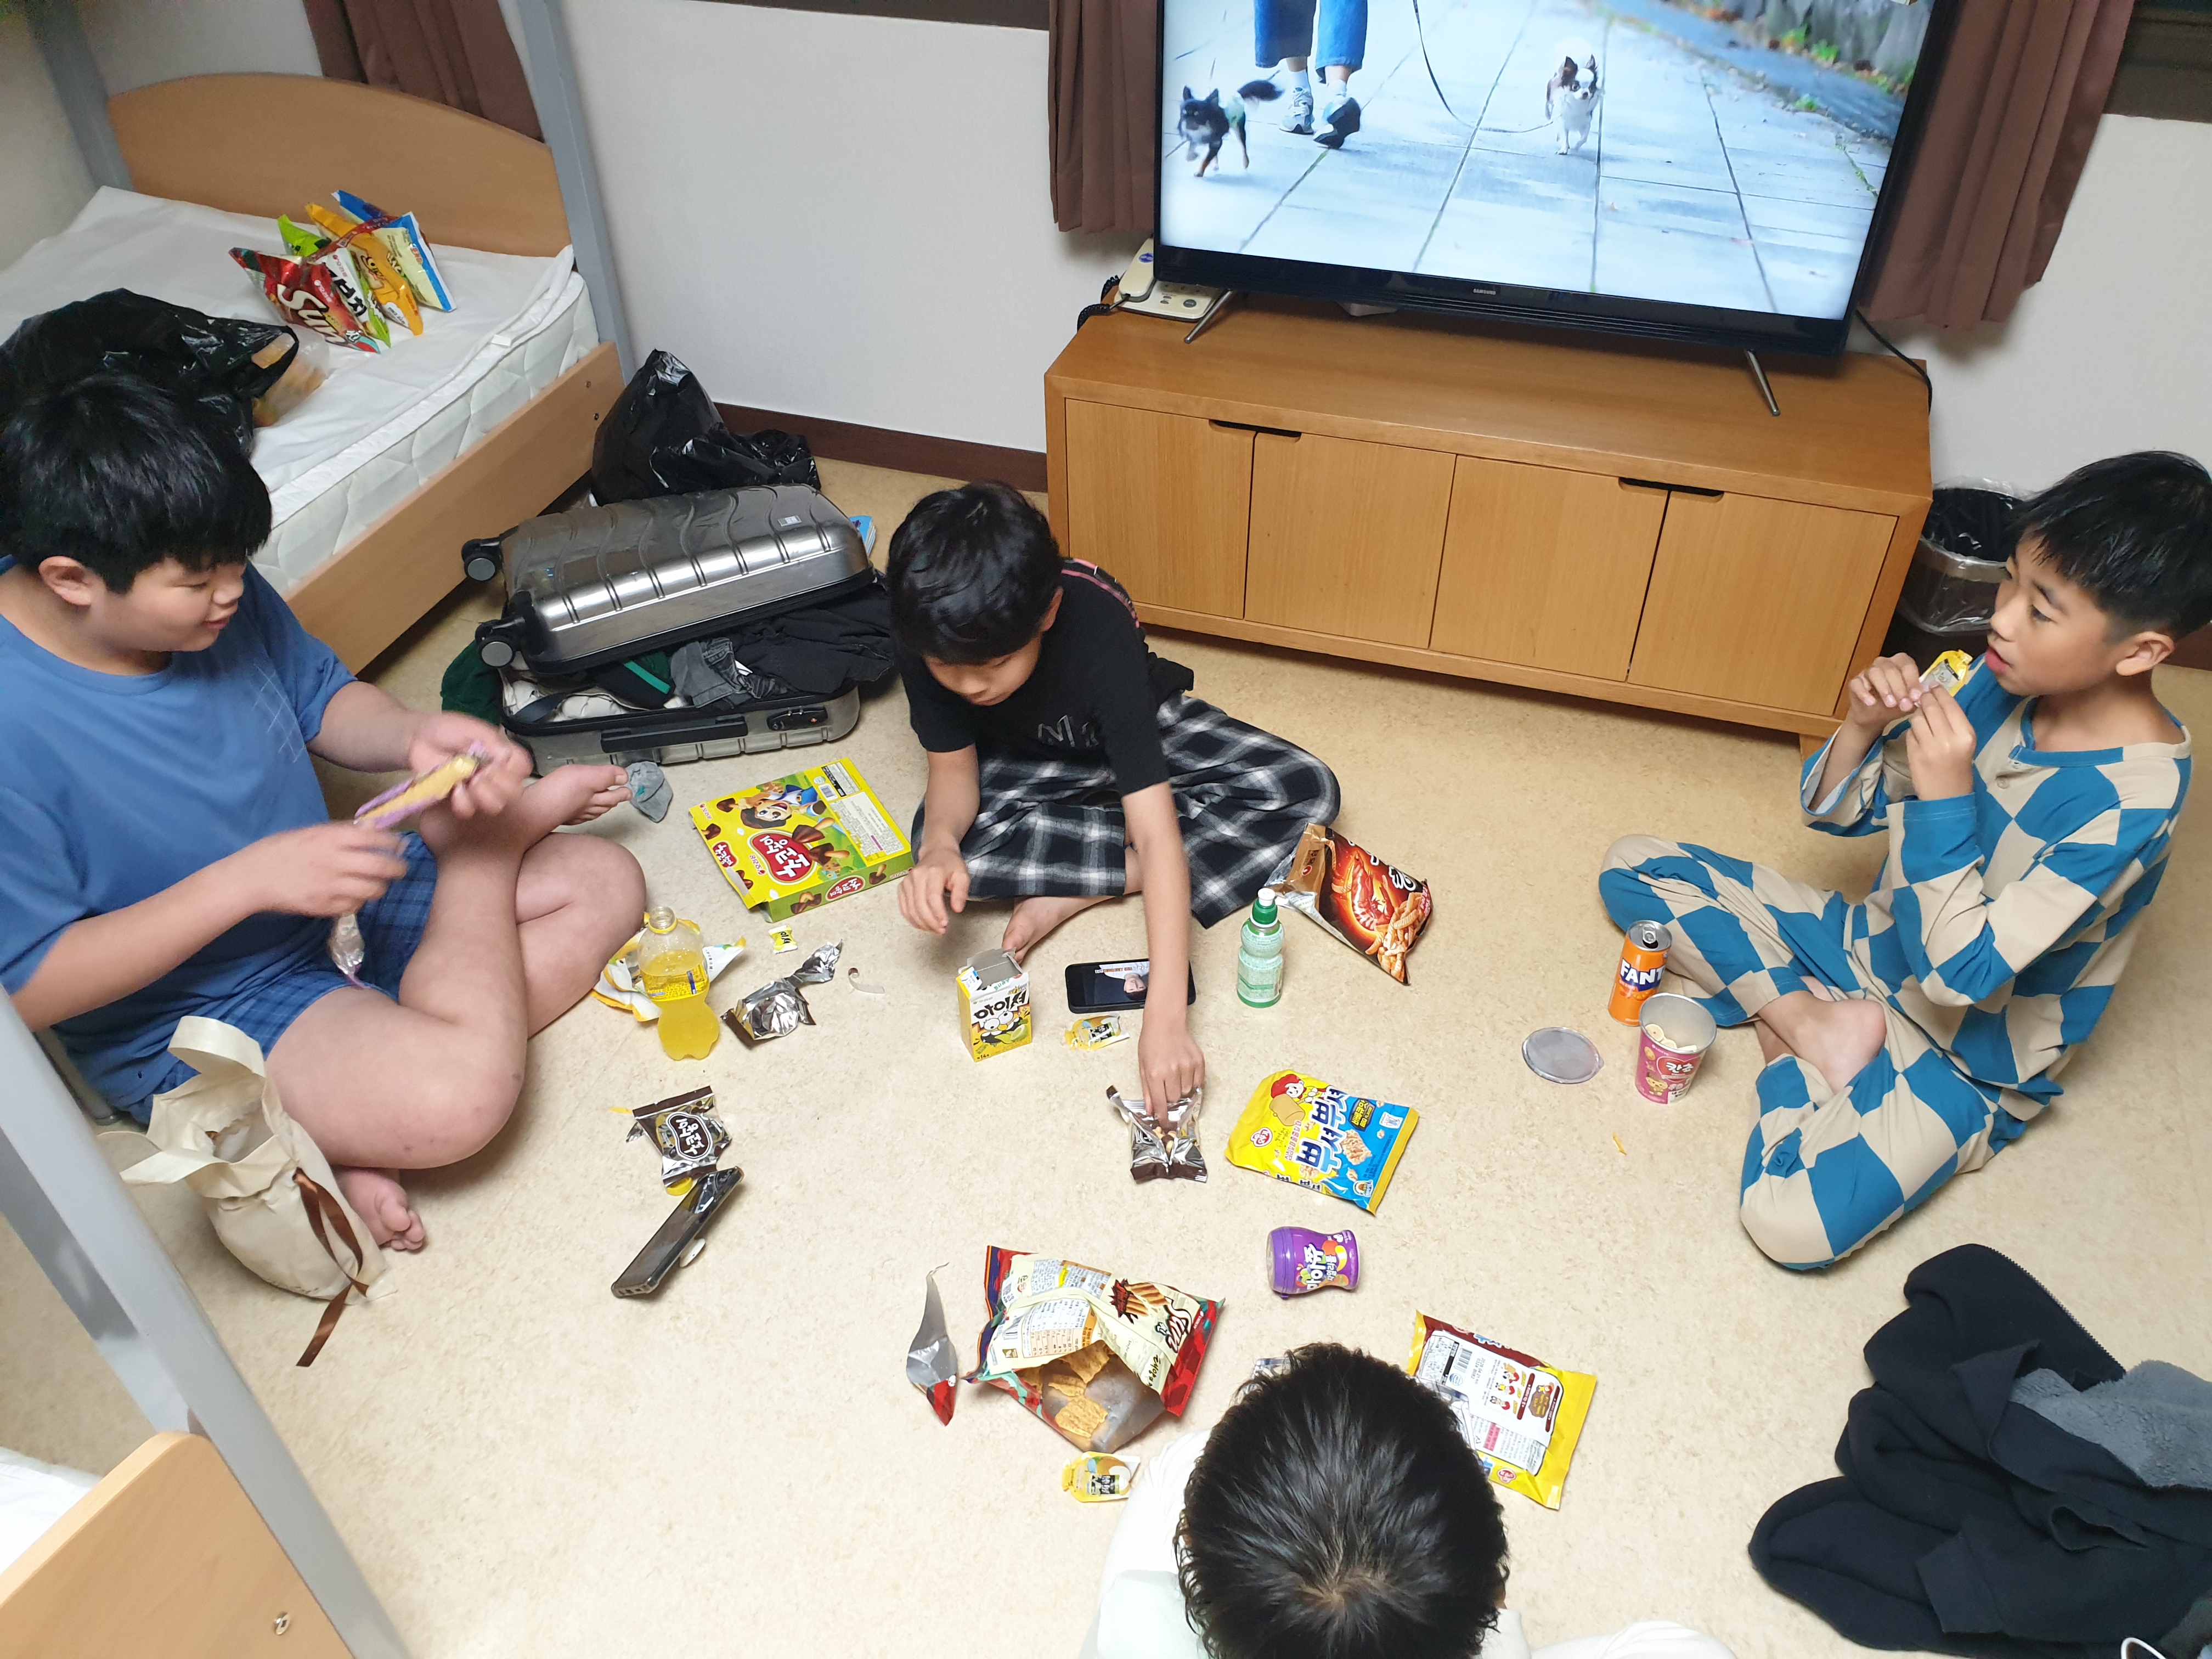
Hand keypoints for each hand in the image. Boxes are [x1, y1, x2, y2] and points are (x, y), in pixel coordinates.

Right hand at [225, 822, 408, 916]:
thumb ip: (345, 831)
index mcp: (331, 838)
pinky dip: (359, 901)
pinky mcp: (325, 907)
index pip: (376, 838)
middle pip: (381, 866)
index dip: (393, 843)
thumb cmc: (284, 849)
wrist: (254, 876)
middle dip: (398, 868)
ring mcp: (331, 886)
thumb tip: (376, 827)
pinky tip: (353, 895)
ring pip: (373, 890)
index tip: (400, 846)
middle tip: (401, 869)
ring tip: (377, 883)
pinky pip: (355, 906)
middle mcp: (335, 861)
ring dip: (380, 887)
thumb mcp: (313, 832)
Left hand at [405, 712, 529, 818]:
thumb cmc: (446, 729)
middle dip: (498, 786)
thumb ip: (491, 741)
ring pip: (496, 806)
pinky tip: (455, 790)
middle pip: (513, 792)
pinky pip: (469, 810)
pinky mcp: (458, 799)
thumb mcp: (471, 728)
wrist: (417, 739)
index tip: (496, 762)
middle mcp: (494, 775)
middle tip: (480, 775)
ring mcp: (477, 790)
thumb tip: (506, 757)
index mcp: (501, 756)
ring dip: (483, 796)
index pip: (523, 768)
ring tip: (469, 784)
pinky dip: (463, 802)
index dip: (513, 770)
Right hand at [898, 845, 969, 933]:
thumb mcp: (962, 875)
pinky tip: (922, 924)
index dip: (937, 913)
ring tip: (934, 929)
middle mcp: (916, 876)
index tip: (944, 924)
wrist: (936, 853)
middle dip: (930, 922)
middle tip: (941, 930)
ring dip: (922, 923)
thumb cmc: (950, 864)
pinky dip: (912, 919)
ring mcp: (907, 882)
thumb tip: (957, 909)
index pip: (932, 897)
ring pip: (911, 909)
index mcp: (932, 872)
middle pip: (920, 905)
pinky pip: (904, 908)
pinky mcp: (902, 888)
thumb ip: (961, 892)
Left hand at [1137, 1015, 1204, 1124]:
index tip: (1166, 1123)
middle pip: (1174, 1099)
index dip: (1163, 1115)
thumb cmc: (1151, 1043)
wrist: (1165, 1023)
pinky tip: (1184, 1072)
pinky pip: (1198, 1082)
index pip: (1160, 1103)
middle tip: (1166, 1087)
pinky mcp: (1198, 1061)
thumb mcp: (1143, 1067)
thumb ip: (1147, 1090)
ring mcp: (1187, 1065)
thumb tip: (1151, 1110)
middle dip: (1170, 1098)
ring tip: (1175, 1075)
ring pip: (1186, 1092)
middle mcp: (1172, 1071)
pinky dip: (1192, 1082)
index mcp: (1155, 1073)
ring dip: (1181, 1089)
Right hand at [1843, 652, 1926, 732]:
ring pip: (1875, 673)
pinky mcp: (1855, 682)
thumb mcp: (1908, 702)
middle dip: (1899, 688)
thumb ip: (1915, 698)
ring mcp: (1867, 672)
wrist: (1874, 717)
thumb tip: (1922, 697)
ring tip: (1890, 704)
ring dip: (1884, 689)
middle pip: (1891, 669)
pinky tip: (1871, 703)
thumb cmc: (1893, 706)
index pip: (1907, 665)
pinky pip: (1857, 684)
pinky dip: (1864, 693)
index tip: (1916, 696)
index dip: (1912, 681)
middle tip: (1903, 703)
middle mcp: (1883, 664)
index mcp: (1900, 664)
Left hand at [1904, 686, 1976, 799]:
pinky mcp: (1915, 753)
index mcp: (1965, 734)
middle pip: (1931, 707)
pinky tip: (1918, 735)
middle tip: (1922, 695)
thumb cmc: (1958, 766)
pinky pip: (1910, 732)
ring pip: (1917, 718)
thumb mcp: (1964, 742)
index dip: (1938, 692)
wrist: (1947, 795)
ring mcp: (1929, 746)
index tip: (1932, 685)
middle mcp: (1948, 738)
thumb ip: (1953, 721)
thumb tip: (1938, 698)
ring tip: (1921, 719)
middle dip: (1925, 698)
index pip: (1949, 704)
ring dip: (1917, 715)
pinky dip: (1912, 730)